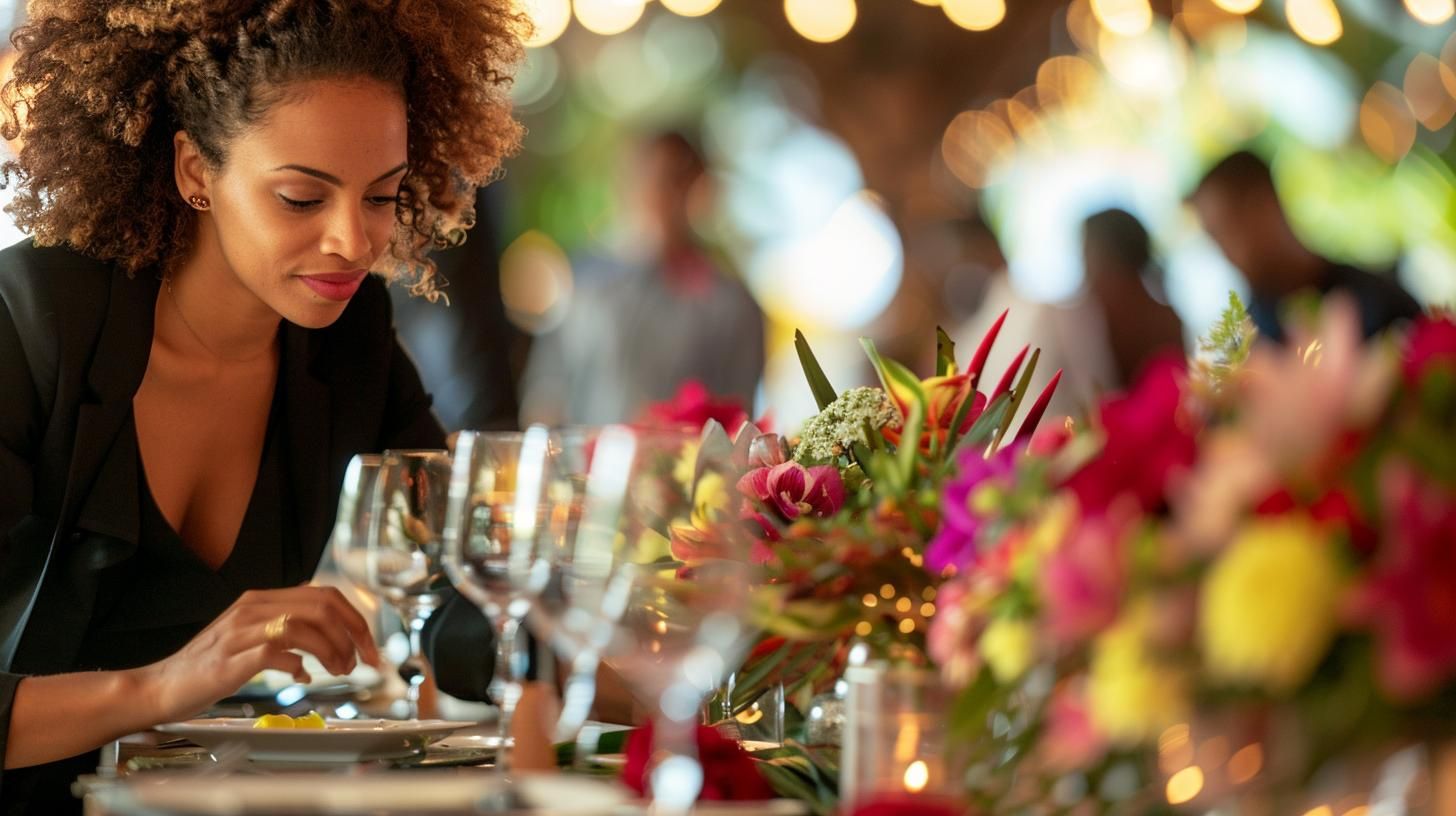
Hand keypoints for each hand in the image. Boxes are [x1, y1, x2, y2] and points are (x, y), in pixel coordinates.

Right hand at [137, 585, 382, 722]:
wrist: (160, 687)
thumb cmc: (207, 668)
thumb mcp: (250, 637)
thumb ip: (285, 630)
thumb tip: (327, 637)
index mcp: (261, 600)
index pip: (324, 595)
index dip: (355, 618)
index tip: (369, 645)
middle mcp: (252, 609)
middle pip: (322, 606)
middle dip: (353, 634)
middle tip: (363, 661)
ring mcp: (241, 632)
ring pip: (305, 626)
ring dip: (332, 651)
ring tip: (339, 671)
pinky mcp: (231, 659)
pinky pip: (277, 652)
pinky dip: (299, 665)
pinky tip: (302, 678)